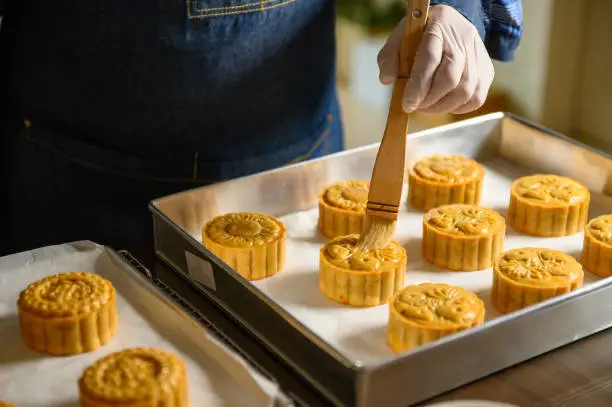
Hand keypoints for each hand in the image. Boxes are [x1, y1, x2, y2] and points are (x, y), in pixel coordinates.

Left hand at [377, 5, 494, 113]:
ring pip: (466, 91)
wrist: (450, 25)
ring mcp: (478, 54)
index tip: (407, 104)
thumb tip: (387, 80)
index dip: (418, 86)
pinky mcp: (487, 70)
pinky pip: (476, 98)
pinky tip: (444, 104)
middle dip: (430, 100)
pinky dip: (458, 108)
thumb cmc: (420, 35)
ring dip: (443, 107)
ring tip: (427, 107)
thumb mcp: (399, 38)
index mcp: (438, 25)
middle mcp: (463, 38)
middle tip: (415, 106)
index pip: (430, 59)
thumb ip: (389, 57)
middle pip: (451, 78)